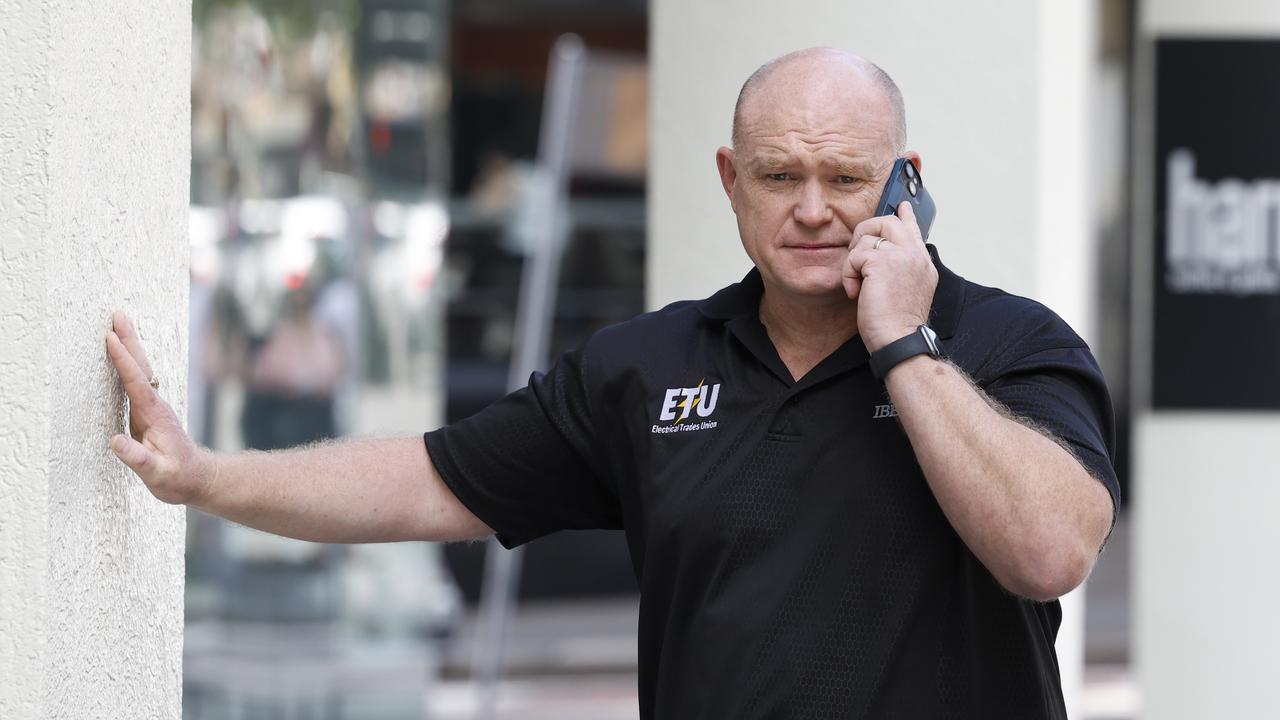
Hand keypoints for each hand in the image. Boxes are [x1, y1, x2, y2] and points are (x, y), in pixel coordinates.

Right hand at [105, 311, 214, 504]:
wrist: (197, 478)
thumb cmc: (177, 478)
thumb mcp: (157, 473)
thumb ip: (137, 458)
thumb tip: (114, 441)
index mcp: (154, 415)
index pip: (136, 382)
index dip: (123, 360)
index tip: (110, 338)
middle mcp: (155, 404)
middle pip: (141, 366)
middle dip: (129, 340)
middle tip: (117, 313)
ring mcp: (154, 406)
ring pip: (140, 370)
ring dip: (129, 346)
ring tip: (117, 325)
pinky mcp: (150, 411)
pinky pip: (137, 380)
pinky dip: (128, 363)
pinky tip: (122, 356)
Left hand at [841, 202, 938, 352]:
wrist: (900, 340)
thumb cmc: (897, 324)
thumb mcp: (904, 291)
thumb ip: (899, 270)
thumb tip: (879, 258)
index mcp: (922, 263)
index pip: (914, 230)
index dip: (906, 216)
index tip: (902, 205)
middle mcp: (915, 255)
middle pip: (888, 222)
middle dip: (865, 232)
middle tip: (856, 255)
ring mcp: (902, 256)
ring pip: (867, 239)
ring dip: (854, 263)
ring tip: (858, 286)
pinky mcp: (882, 262)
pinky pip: (855, 255)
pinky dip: (849, 273)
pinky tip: (855, 291)